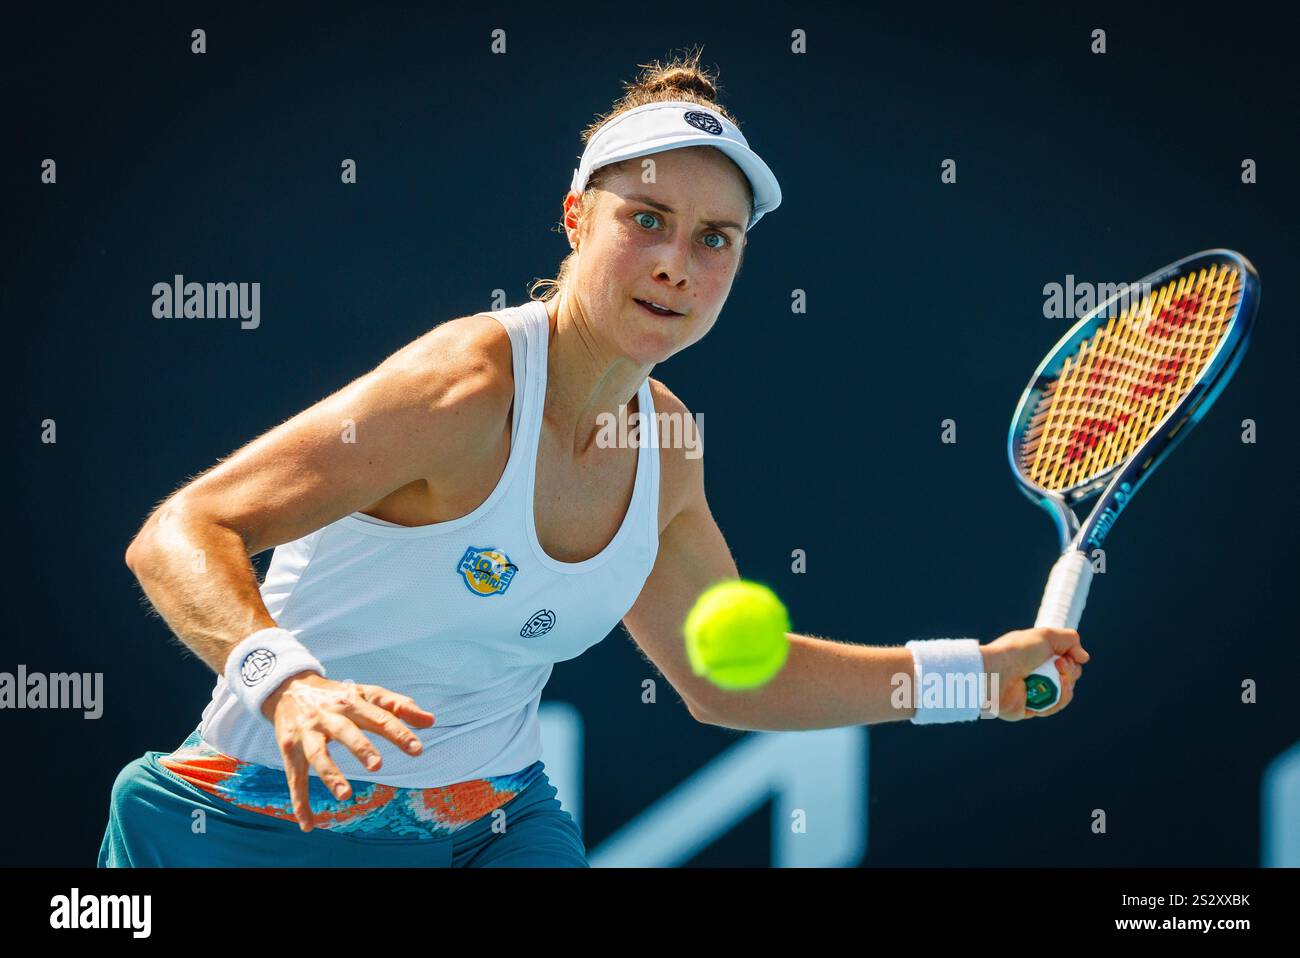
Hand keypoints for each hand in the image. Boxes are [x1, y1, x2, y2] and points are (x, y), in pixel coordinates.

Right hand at [260, 672, 435, 830]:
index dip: (398, 732)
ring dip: (330, 774)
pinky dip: (300, 802)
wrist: (289, 687)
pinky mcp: (289, 748)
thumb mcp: (367, 694)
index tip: (417, 750)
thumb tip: (431, 721)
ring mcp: (307, 732)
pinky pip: (295, 777)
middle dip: (360, 747)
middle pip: (346, 730)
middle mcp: (329, 715)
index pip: (379, 716)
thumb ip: (399, 706)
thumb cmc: (339, 695)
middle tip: (378, 765)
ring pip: (318, 754)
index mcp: (353, 701)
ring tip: (346, 795)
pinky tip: (309, 825)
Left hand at [980, 628, 1089, 720]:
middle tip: (1057, 665)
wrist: (996, 672)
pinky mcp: (1030, 709)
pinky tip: (1054, 690)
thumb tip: (1084, 657)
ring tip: (1057, 677)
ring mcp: (1033, 691)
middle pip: (1069, 677)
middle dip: (1070, 672)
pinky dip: (1058, 699)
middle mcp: (1036, 673)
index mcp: (1037, 656)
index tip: (1064, 656)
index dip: (1071, 660)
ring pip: (1064, 693)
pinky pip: (1054, 706)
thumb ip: (1070, 640)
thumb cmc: (1017, 651)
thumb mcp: (1046, 635)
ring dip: (1066, 685)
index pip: (1065, 661)